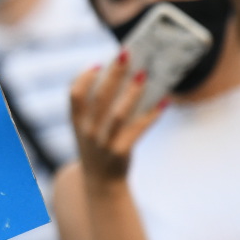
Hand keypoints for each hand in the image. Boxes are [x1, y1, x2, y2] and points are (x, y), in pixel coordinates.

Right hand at [68, 52, 166, 186]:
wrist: (101, 185)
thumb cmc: (98, 149)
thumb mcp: (89, 130)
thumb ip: (99, 109)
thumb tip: (128, 78)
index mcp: (77, 123)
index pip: (75, 96)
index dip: (84, 78)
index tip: (98, 64)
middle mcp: (88, 132)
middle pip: (100, 97)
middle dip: (113, 74)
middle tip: (126, 54)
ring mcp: (103, 143)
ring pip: (118, 113)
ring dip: (132, 92)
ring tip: (144, 75)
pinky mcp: (121, 152)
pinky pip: (138, 129)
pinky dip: (152, 115)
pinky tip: (164, 102)